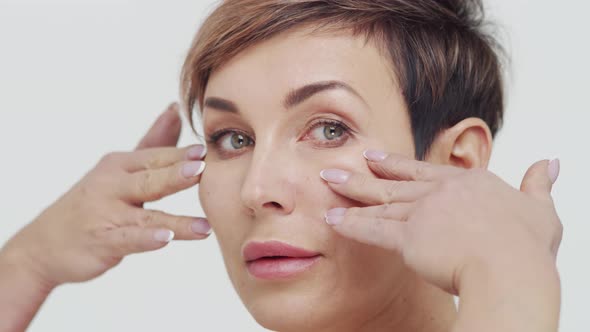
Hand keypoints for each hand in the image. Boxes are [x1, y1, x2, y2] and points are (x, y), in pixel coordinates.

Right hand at [0, 103, 210, 287]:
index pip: (156, 156)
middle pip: (150, 178)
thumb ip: (153, 141)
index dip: (182, 154)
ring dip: (176, 221)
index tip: (210, 147)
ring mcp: (105, 214)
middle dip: (176, 172)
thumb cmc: (93, 202)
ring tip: (204, 226)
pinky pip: (129, 240)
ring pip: (146, 215)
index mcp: (120, 165)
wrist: (45, 244)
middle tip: (203, 167)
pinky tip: (166, 240)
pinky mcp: (102, 241)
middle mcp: (111, 185)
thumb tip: (175, 108)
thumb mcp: (120, 168)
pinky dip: (147, 239)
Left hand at [320, 150, 561, 294]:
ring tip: (327, 183)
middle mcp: (441, 192)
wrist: (512, 268)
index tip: (378, 157)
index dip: (398, 165)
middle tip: (340, 164)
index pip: (425, 171)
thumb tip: (550, 162)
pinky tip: (333, 220)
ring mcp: (423, 213)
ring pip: (379, 201)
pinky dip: (352, 225)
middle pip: (395, 182)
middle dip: (364, 173)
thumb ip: (538, 185)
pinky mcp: (409, 238)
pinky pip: (374, 230)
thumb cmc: (528, 246)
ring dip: (351, 193)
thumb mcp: (540, 209)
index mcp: (469, 183)